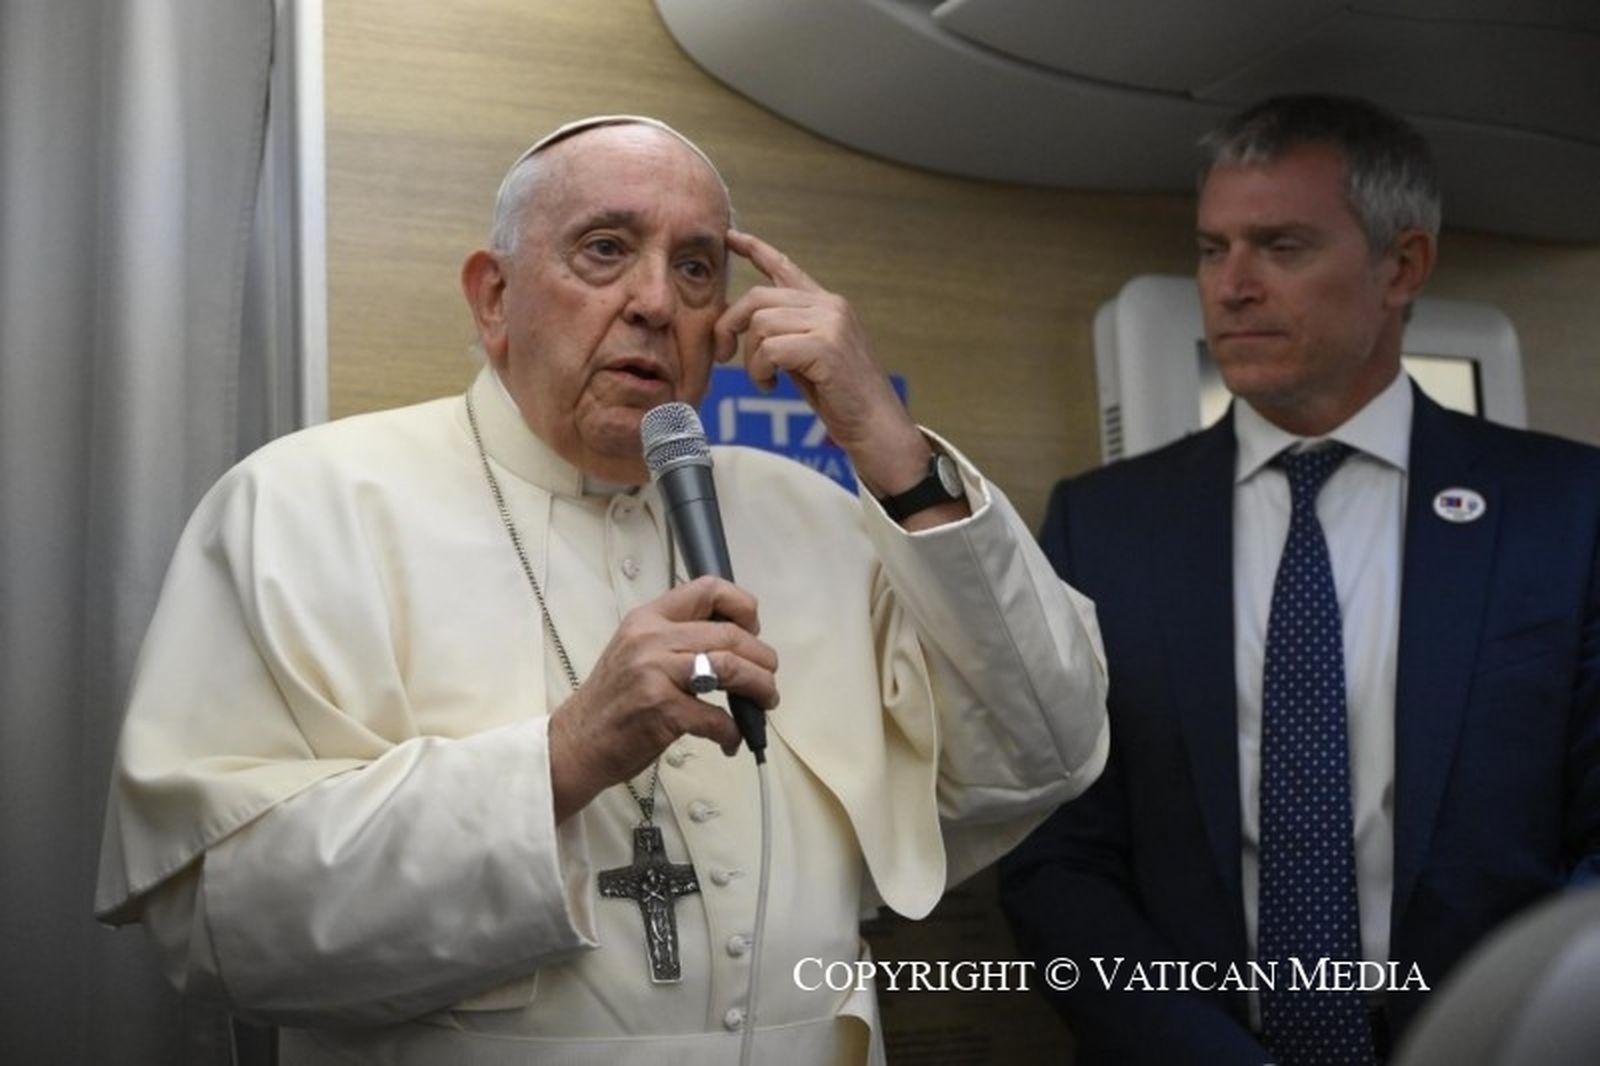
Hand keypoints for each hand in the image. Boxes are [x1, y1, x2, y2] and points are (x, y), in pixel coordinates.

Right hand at [547, 576, 778, 820]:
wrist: (576, 741)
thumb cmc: (612, 700)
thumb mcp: (636, 650)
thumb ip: (676, 637)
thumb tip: (734, 640)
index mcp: (648, 618)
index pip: (708, 588)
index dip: (743, 607)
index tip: (752, 629)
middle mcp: (651, 639)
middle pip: (730, 634)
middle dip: (762, 658)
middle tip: (768, 677)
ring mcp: (656, 674)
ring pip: (732, 667)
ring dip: (760, 687)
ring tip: (764, 700)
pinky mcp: (662, 711)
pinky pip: (717, 717)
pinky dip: (733, 731)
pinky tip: (730, 739)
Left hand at [714, 230, 931, 497]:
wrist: (876, 426)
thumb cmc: (842, 398)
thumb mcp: (809, 357)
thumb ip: (786, 334)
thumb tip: (745, 325)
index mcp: (827, 305)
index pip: (785, 267)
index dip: (755, 250)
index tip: (731, 238)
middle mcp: (830, 305)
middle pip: (758, 297)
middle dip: (730, 325)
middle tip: (724, 354)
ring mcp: (830, 323)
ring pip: (760, 324)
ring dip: (751, 358)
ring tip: (764, 380)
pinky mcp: (826, 347)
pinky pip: (770, 349)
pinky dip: (760, 371)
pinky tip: (771, 386)